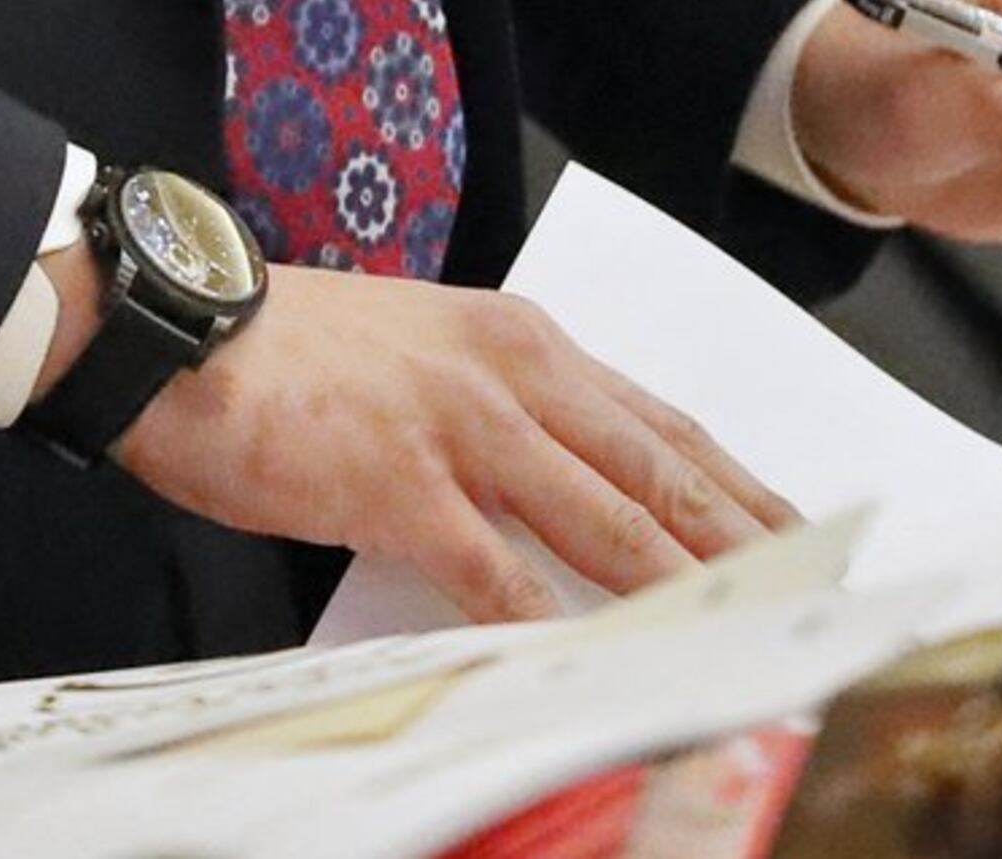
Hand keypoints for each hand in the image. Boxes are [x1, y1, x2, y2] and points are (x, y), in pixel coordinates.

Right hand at [102, 262, 792, 624]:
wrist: (183, 326)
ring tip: (747, 651)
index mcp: (522, 342)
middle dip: (750, 549)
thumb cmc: (294, 351)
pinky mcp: (400, 482)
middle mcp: (512, 373)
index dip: (744, 489)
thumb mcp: (427, 355)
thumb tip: (579, 509)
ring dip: (683, 595)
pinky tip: (595, 677)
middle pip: (662, 474)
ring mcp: (460, 426)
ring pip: (607, 524)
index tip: (808, 541)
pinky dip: (554, 632)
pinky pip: (498, 576)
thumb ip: (508, 421)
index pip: (665, 426)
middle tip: (819, 608)